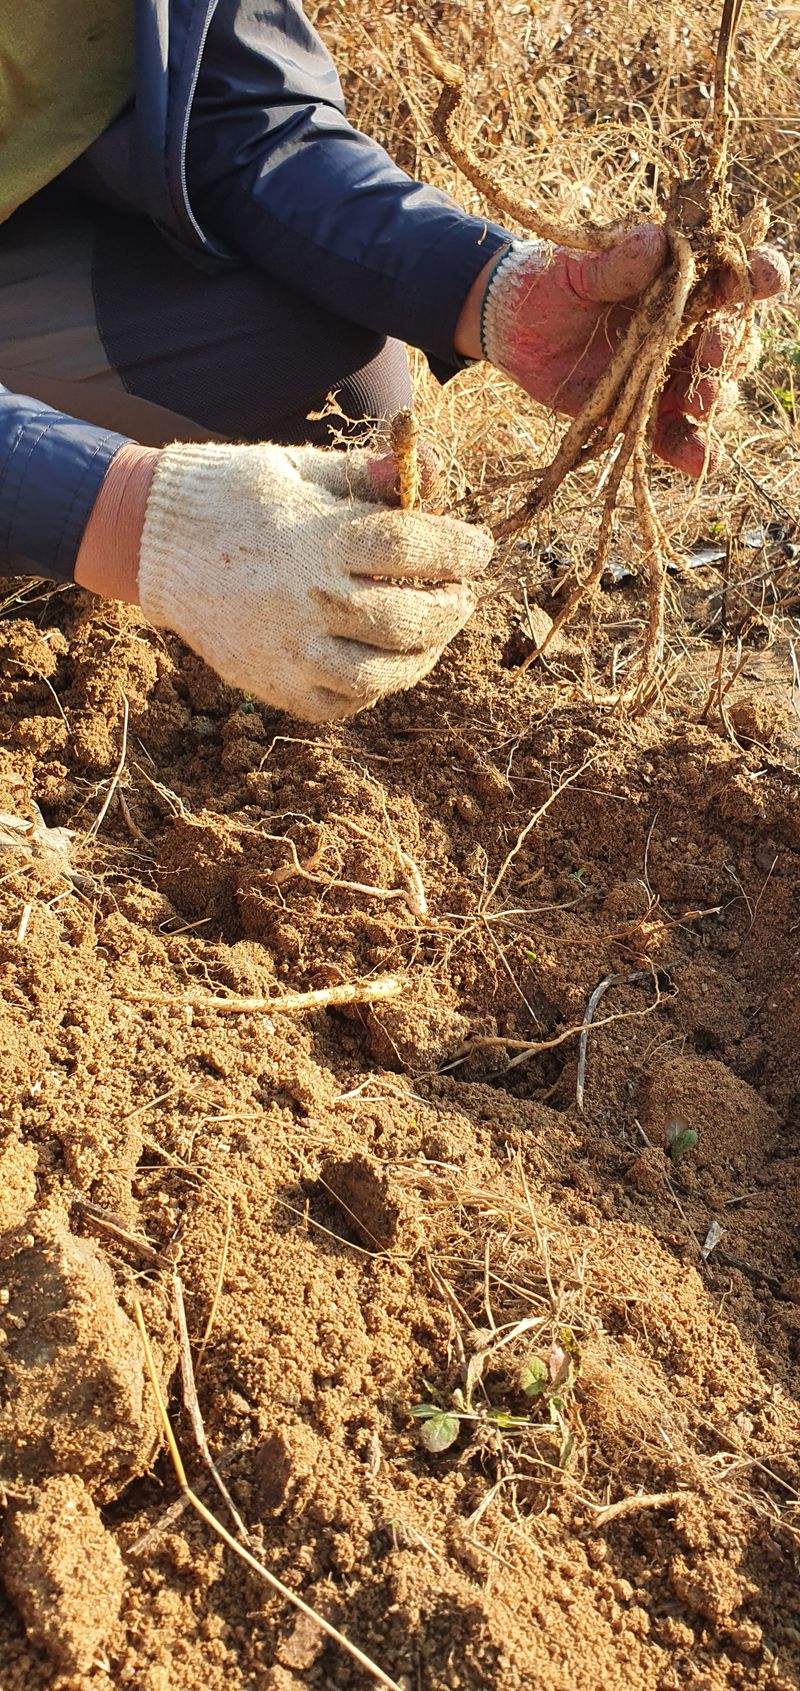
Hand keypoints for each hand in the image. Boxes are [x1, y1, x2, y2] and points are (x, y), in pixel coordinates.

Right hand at [128, 440, 490, 721]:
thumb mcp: (299, 468)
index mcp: (316, 538)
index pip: (413, 546)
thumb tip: (432, 466)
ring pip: (383, 674)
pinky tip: (383, 660)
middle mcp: (306, 601)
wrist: (151, 542)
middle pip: (409, 618)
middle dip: (450, 608)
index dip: (459, 548)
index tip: (479, 548)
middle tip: (459, 595)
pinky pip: (341, 704)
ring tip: (432, 633)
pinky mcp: (271, 685)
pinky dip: (374, 687)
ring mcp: (288, 652)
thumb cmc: (233, 495)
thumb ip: (367, 475)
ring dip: (423, 656)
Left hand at [458, 225, 788, 475]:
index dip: (760, 276)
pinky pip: (677, 438)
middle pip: (732, 343)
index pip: (733, 278)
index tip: (768, 280)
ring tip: (701, 400)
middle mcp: (684, 332)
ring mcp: (666, 376)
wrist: (510, 327)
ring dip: (716, 398)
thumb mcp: (578, 269)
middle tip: (713, 351)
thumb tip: (653, 243)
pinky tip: (704, 461)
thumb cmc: (549, 284)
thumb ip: (616, 263)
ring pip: (712, 392)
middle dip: (731, 349)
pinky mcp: (643, 415)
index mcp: (680, 283)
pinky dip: (694, 452)